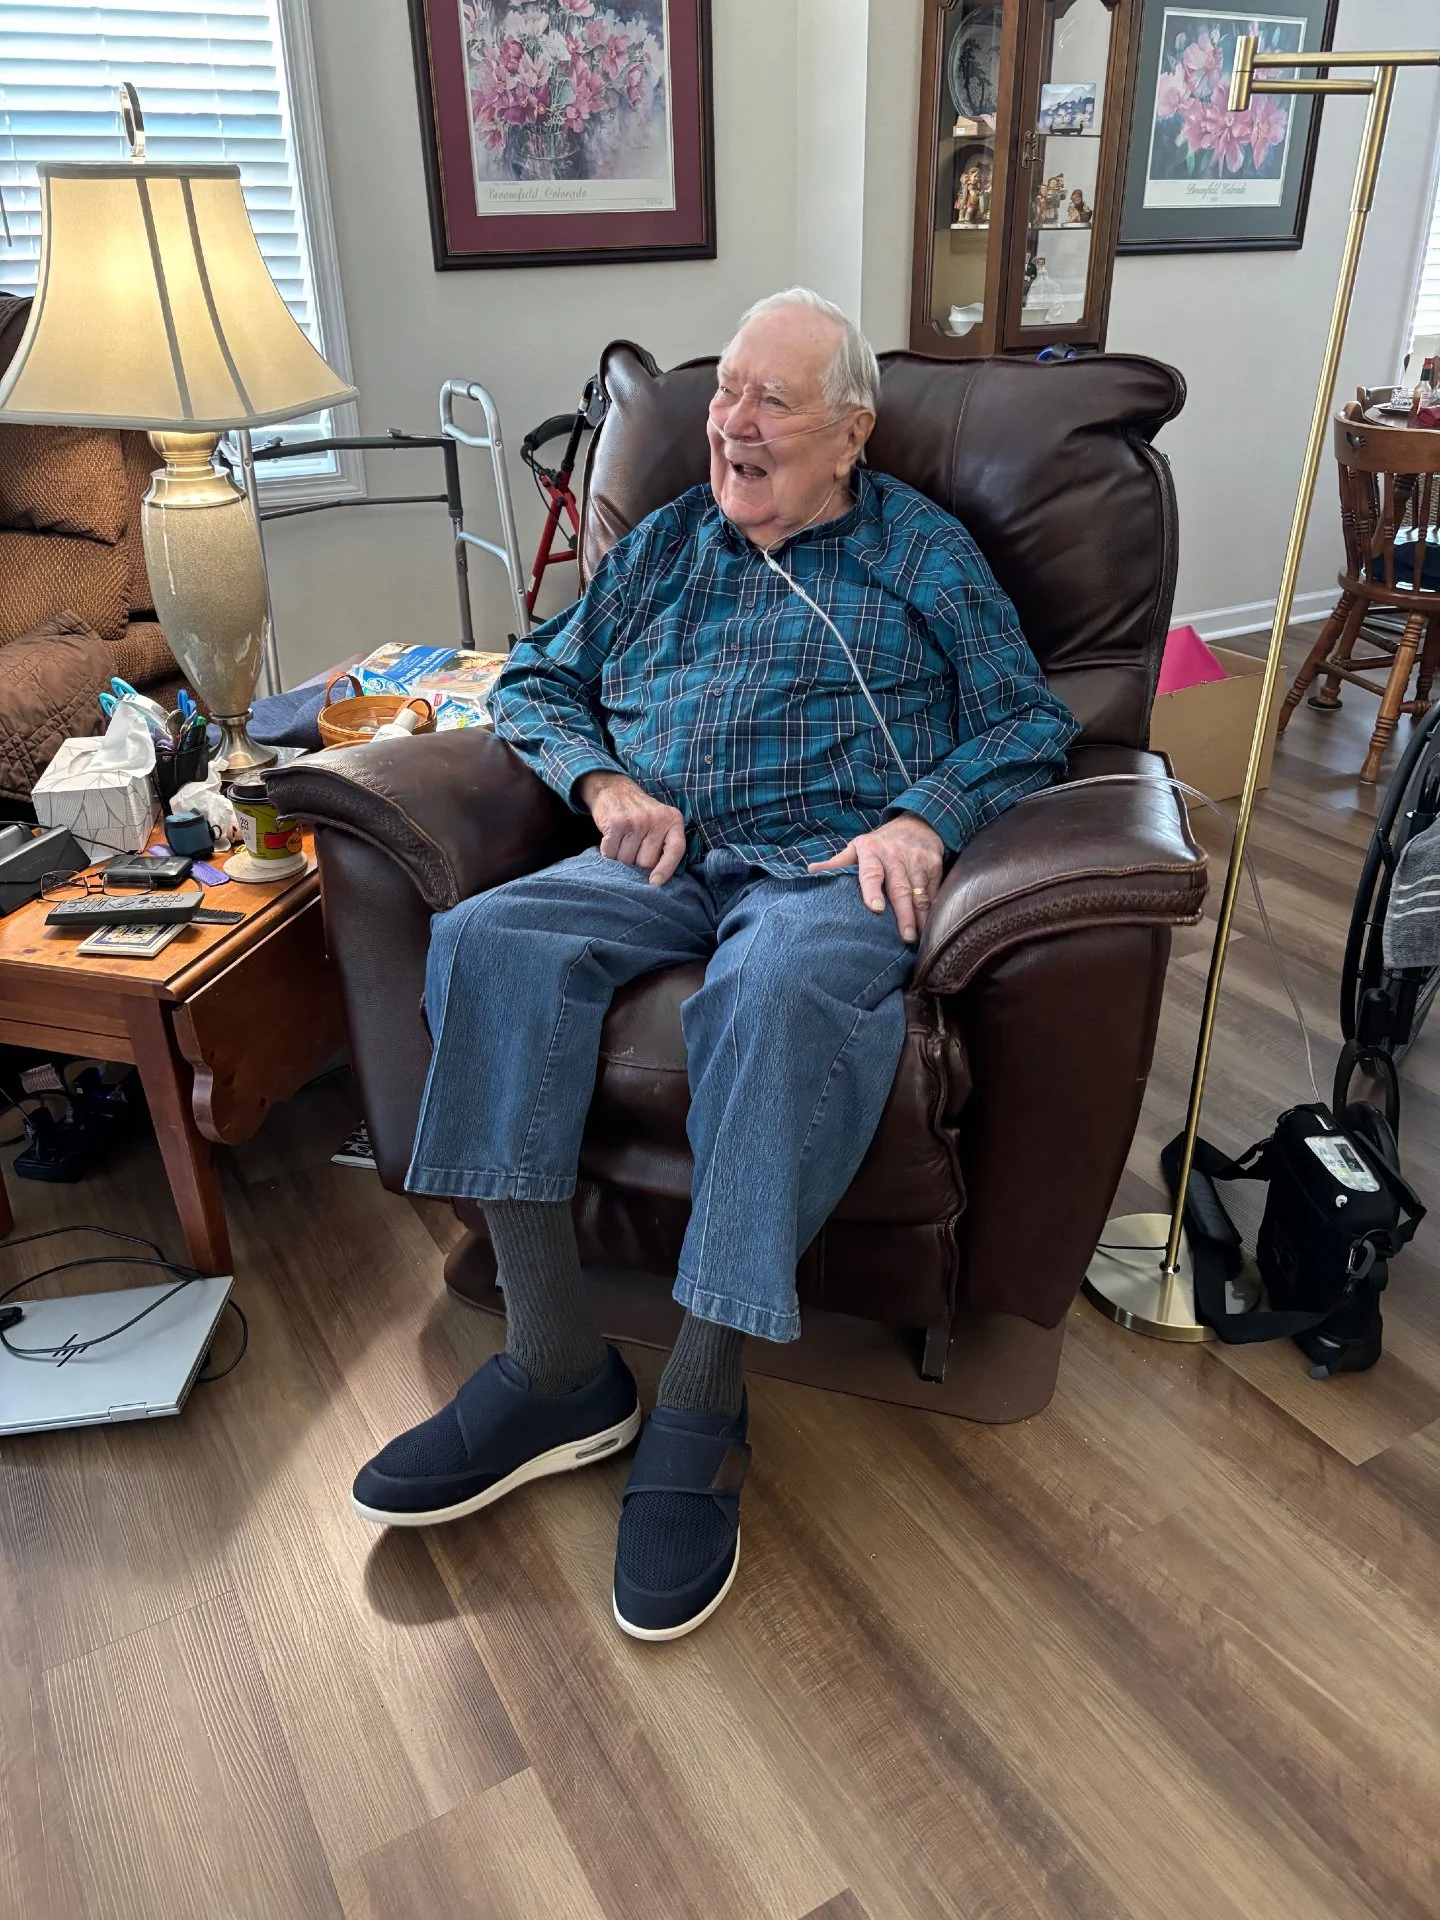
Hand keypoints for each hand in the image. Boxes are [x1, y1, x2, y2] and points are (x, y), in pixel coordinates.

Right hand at [578, 771, 686, 884]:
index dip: (666, 870)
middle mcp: (656, 820)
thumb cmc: (640, 814)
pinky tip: (611, 840)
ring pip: (627, 860)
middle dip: (637, 865)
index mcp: (673, 820)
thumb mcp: (661, 822)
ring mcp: (635, 821)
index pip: (675, 850)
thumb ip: (664, 845)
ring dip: (621, 859)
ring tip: (622, 843)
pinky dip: (608, 853)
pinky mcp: (616, 824)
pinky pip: (610, 853)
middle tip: (633, 851)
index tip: (655, 883)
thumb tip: (657, 880)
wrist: (613, 789)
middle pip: (646, 862)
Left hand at [807, 814, 944, 943]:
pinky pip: (934, 891)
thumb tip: (810, 872)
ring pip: (919, 892)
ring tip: (918, 937)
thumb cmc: (881, 842)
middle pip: (899, 888)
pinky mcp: (934, 865)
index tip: (876, 908)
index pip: (871, 872)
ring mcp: (917, 860)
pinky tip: (931, 925)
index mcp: (871, 851)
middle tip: (905, 936)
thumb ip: (838, 862)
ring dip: (920, 916)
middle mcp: (895, 855)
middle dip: (903, 914)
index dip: (872, 890)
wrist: (917, 822)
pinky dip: (933, 909)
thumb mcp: (858, 846)